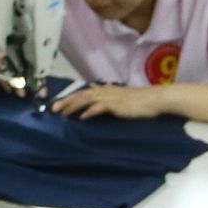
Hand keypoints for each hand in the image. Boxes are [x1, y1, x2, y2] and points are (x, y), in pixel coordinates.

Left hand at [50, 83, 166, 119]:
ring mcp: (110, 97)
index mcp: (105, 90)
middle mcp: (105, 91)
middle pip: (81, 95)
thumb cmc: (139, 102)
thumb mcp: (121, 99)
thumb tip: (95, 98)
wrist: (155, 100)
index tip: (58, 105)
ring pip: (86, 100)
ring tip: (62, 113)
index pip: (84, 93)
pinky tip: (82, 117)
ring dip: (73, 106)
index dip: (70, 98)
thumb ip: (108, 100)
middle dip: (66, 102)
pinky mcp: (116, 105)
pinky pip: (100, 107)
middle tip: (53, 109)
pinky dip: (90, 111)